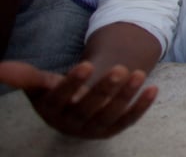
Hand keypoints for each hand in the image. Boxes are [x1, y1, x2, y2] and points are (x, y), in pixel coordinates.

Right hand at [0, 60, 156, 138]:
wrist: (75, 106)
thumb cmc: (57, 90)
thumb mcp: (41, 84)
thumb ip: (25, 76)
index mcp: (52, 110)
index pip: (61, 97)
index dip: (73, 82)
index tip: (86, 63)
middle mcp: (72, 123)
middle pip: (89, 107)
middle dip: (105, 89)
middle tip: (119, 69)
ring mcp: (93, 128)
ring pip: (111, 113)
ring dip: (126, 95)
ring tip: (138, 73)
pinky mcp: (112, 129)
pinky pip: (128, 120)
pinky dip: (141, 107)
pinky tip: (153, 89)